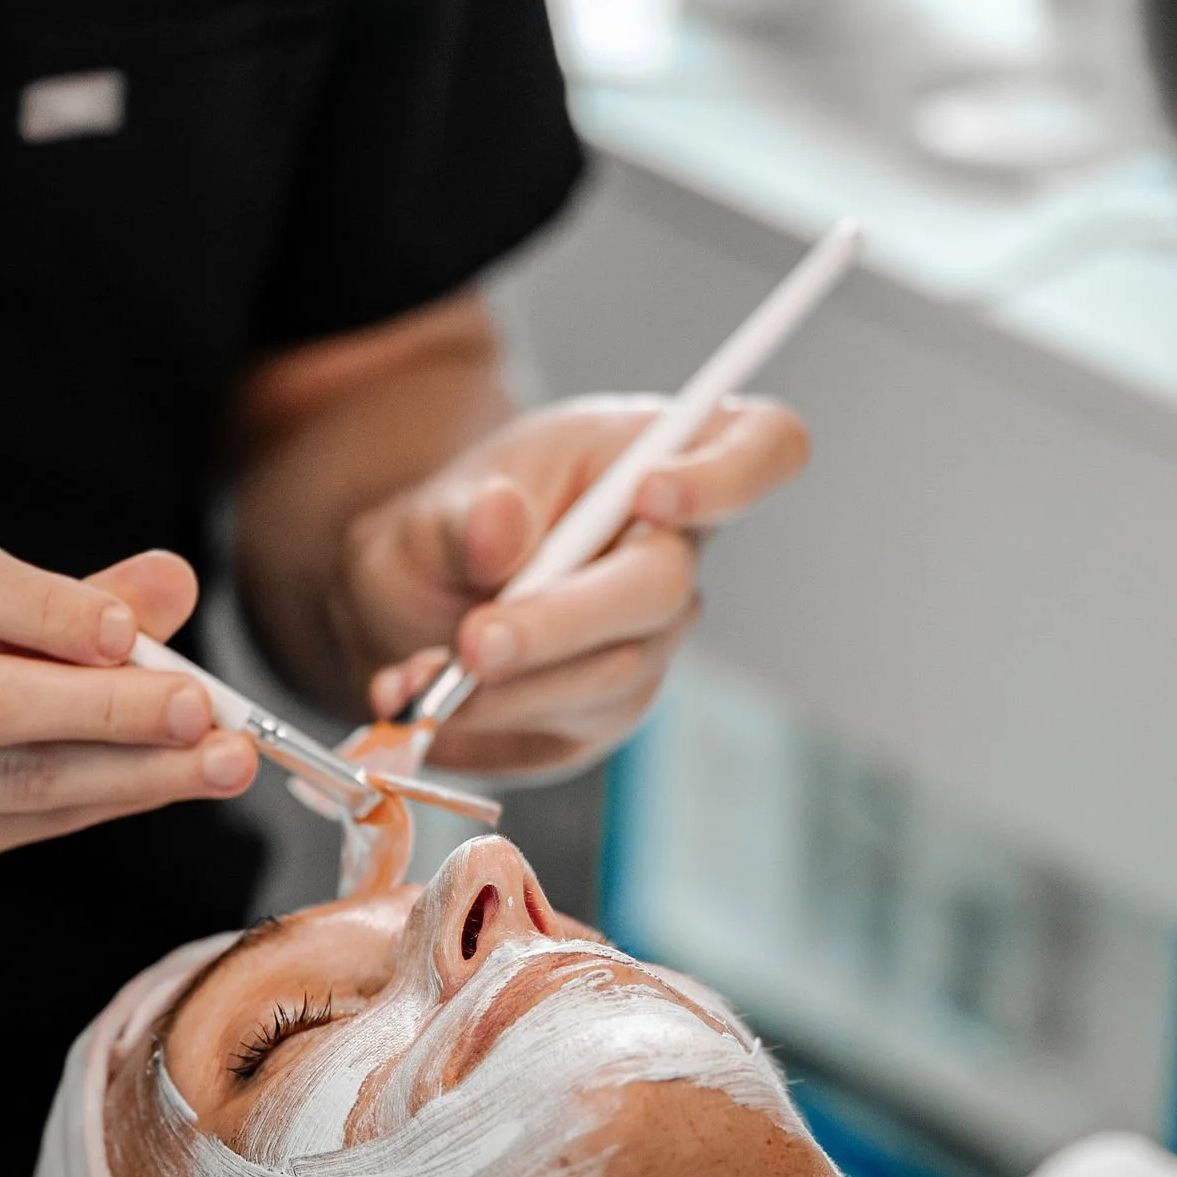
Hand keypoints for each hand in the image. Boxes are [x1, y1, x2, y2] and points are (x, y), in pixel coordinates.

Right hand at [0, 534, 257, 934]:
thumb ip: (55, 601)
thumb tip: (173, 581)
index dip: (41, 606)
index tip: (128, 628)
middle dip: (110, 706)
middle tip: (205, 708)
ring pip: (8, 779)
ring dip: (130, 772)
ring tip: (221, 760)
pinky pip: (10, 827)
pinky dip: (96, 804)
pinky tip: (156, 787)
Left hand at [342, 394, 807, 776]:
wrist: (415, 607)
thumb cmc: (451, 531)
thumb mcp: (435, 506)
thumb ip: (462, 518)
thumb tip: (499, 523)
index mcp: (656, 457)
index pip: (761, 447)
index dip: (726, 475)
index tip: (651, 493)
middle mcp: (676, 554)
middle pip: (665, 589)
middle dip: (563, 622)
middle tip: (474, 642)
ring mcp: (651, 641)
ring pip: (608, 675)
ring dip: (505, 687)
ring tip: (415, 679)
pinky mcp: (608, 712)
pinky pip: (560, 729)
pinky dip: (483, 725)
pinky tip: (422, 707)